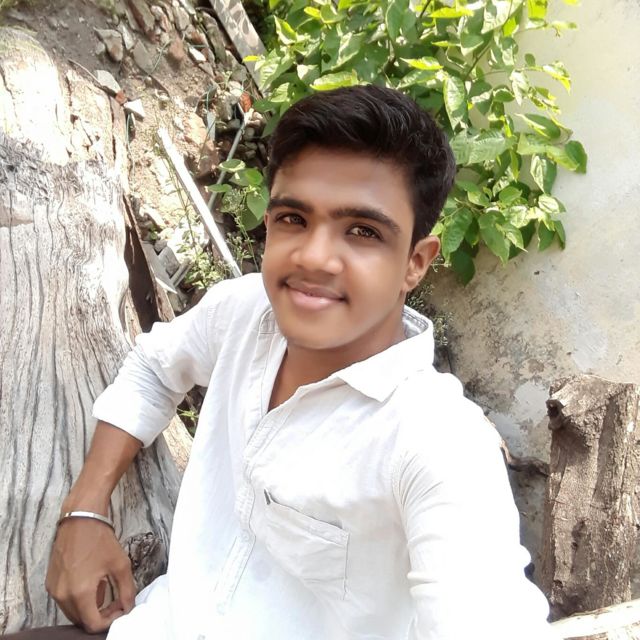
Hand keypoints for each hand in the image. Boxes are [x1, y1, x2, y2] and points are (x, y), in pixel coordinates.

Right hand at [45, 517, 135, 632]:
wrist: (81, 518)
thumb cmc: (101, 539)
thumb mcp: (120, 564)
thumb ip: (127, 590)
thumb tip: (128, 608)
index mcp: (80, 593)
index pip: (93, 625)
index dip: (110, 621)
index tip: (120, 608)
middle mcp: (62, 595)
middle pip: (81, 620)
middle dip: (100, 616)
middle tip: (115, 602)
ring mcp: (53, 589)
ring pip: (73, 612)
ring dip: (89, 608)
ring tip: (105, 590)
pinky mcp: (50, 582)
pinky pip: (65, 600)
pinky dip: (78, 599)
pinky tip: (92, 582)